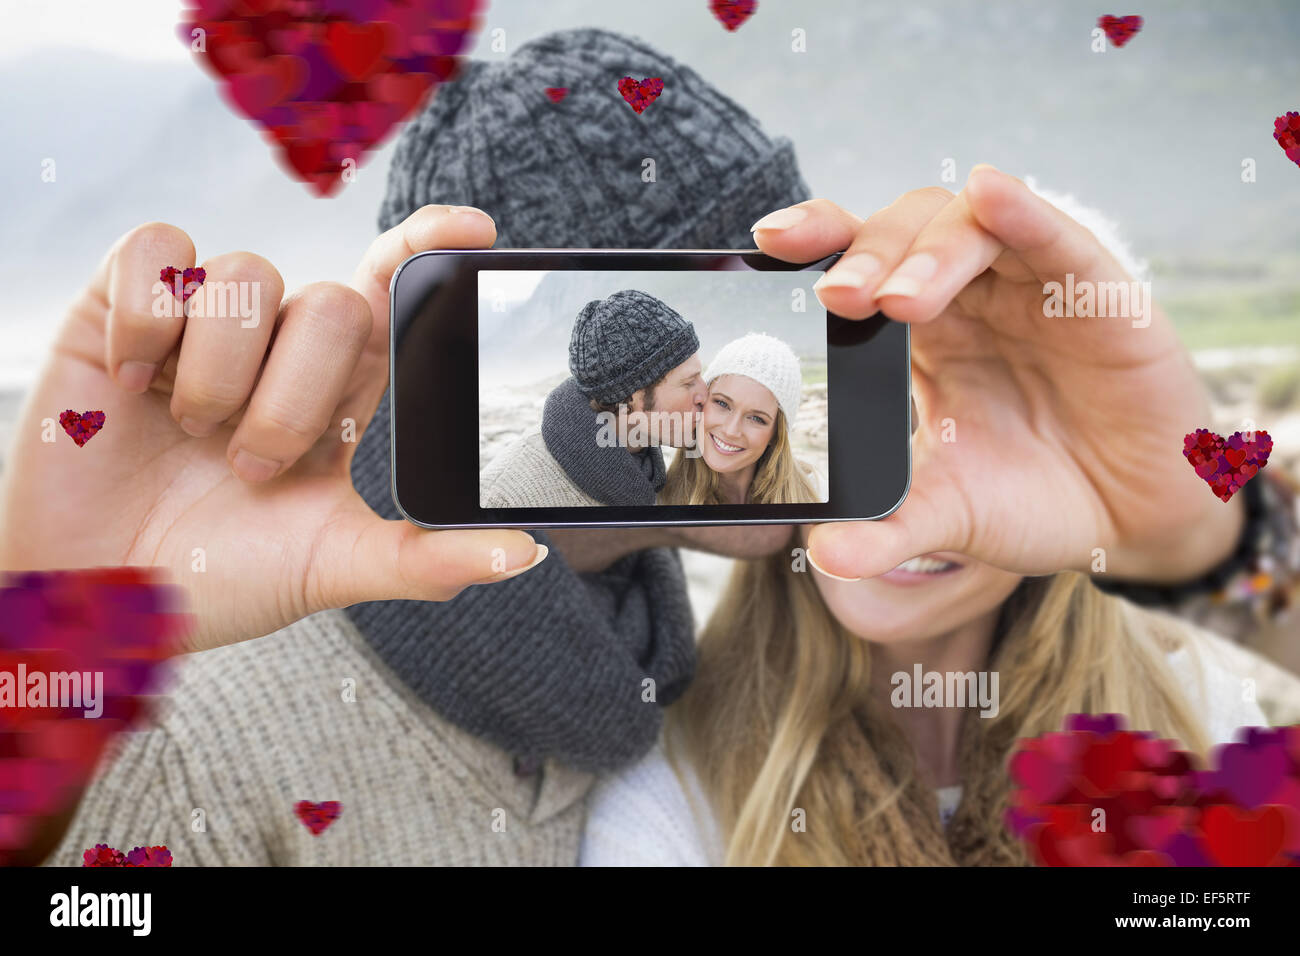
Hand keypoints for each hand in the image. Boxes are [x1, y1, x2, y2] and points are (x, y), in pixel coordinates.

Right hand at [0, 206, 544, 652]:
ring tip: (189, 435)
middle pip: (332, 302)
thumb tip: (525, 555)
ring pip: (248, 278)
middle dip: (294, 400)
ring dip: (221, 378)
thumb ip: (424, 559)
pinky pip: (158, 255)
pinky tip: (134, 382)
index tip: (473, 231)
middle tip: (250, 465)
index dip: (429, 248)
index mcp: (340, 389)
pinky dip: (149, 319)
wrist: (99, 597)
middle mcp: (280, 344)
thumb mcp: (330, 568)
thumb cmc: (215, 578)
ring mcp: (203, 322)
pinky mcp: (120, 307)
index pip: (392, 292)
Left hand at [752, 166, 1242, 581]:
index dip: (819, 241)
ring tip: (896, 299)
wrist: (1133, 520)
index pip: (861, 265)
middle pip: (906, 233)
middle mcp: (970, 296)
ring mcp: (1032, 286)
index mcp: (922, 333)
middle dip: (865, 255)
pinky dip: (1024, 213)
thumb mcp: (951, 516)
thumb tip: (823, 554)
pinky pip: (1056, 238)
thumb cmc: (1036, 498)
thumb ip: (888, 531)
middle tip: (836, 299)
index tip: (767, 244)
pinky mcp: (1097, 291)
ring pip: (971, 227)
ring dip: (928, 252)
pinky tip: (993, 195)